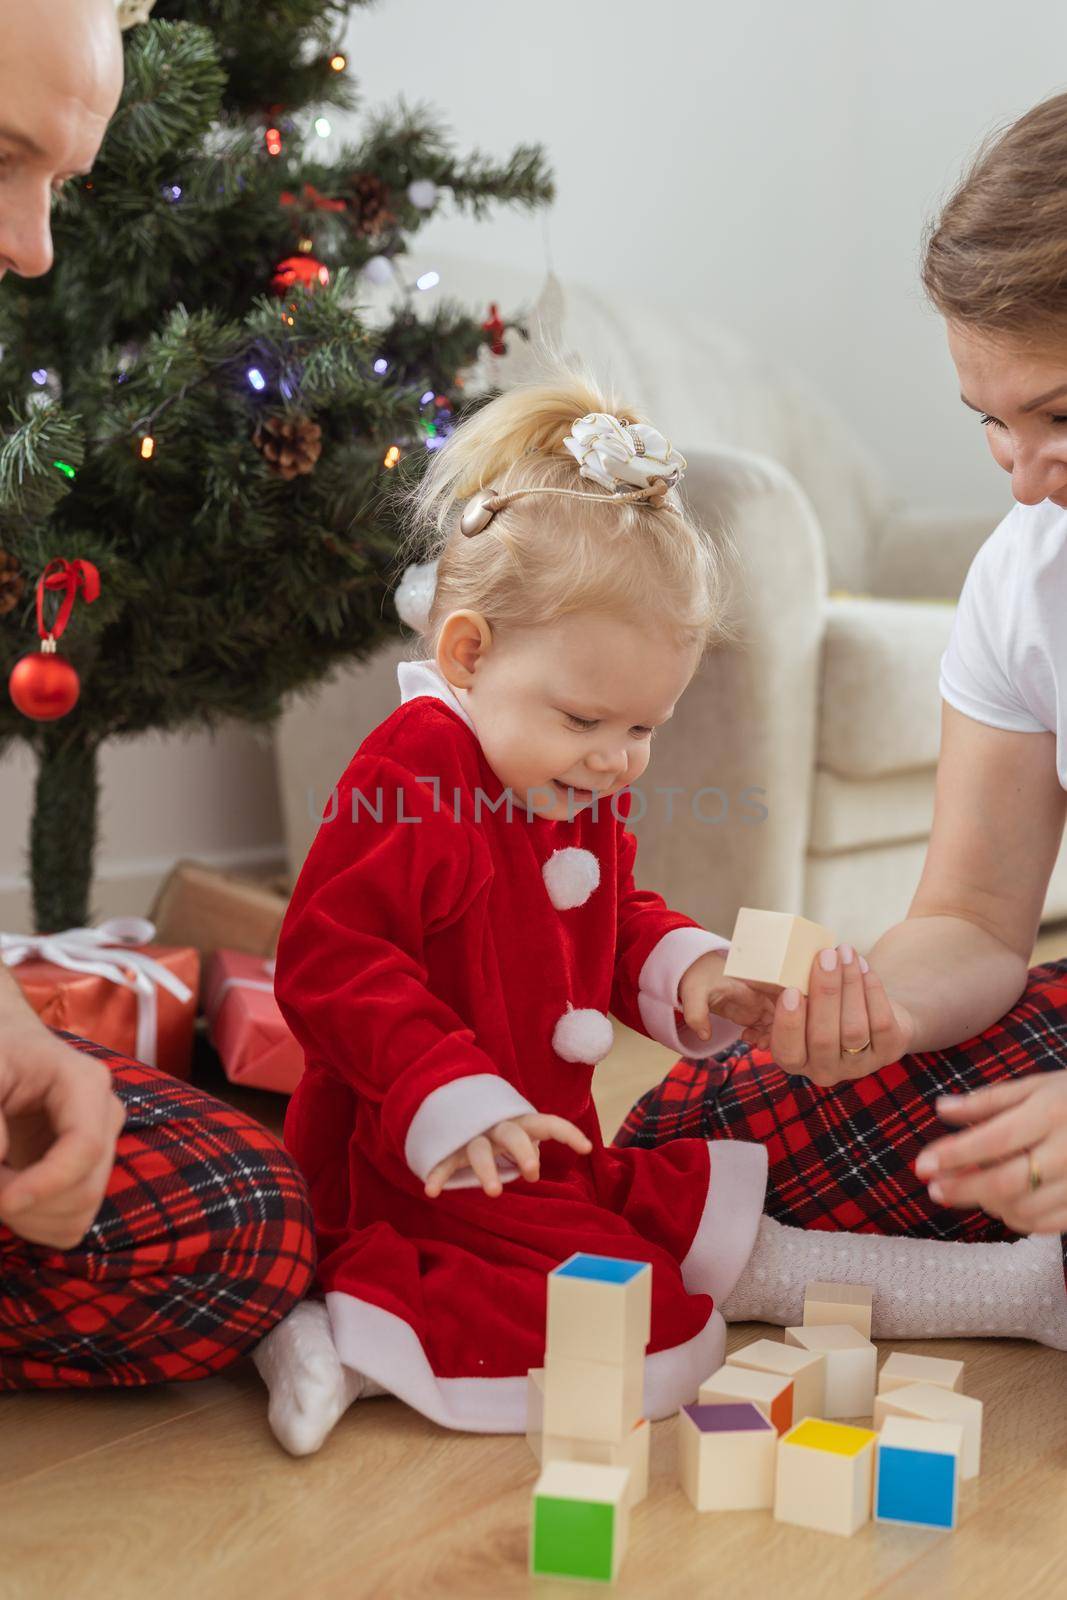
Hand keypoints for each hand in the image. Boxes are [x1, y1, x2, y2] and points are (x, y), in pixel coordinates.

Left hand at [0, 1020, 125, 1249]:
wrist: (10, 1051)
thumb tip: (0, 1158)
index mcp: (85, 1083)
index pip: (86, 1147)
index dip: (46, 1184)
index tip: (2, 1202)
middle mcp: (106, 1115)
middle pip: (85, 1189)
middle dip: (27, 1203)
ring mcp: (103, 1147)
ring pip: (79, 1214)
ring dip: (27, 1216)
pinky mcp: (90, 1173)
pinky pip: (72, 1225)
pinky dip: (34, 1225)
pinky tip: (13, 1195)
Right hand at [424, 1112, 592, 1198]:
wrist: (450, 1105)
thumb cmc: (495, 1131)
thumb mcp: (515, 1136)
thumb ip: (527, 1148)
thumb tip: (534, 1168)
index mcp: (518, 1122)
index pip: (546, 1123)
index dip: (567, 1133)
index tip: (587, 1148)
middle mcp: (496, 1126)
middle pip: (512, 1134)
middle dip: (523, 1151)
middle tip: (532, 1174)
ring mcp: (472, 1136)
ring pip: (479, 1149)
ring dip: (486, 1170)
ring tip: (494, 1193)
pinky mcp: (449, 1148)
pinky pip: (443, 1161)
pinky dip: (437, 1175)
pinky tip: (432, 1191)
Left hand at [677, 949, 777, 1043]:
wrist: (694, 973)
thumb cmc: (698, 977)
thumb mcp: (694, 994)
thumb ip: (697, 1014)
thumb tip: (705, 1036)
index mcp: (754, 986)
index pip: (782, 1002)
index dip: (785, 1019)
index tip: (774, 1035)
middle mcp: (760, 994)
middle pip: (784, 1014)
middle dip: (780, 1032)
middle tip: (762, 1045)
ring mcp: (756, 1004)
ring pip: (776, 1022)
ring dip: (771, 1036)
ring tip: (756, 1044)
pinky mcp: (750, 1012)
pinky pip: (765, 1026)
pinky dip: (761, 1035)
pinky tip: (746, 1038)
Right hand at [737, 945, 914, 1086]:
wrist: (868, 1013)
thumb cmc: (823, 1004)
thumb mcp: (802, 1004)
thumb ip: (788, 994)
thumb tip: (764, 965)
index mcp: (797, 1060)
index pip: (788, 1052)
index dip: (789, 1024)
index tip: (791, 990)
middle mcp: (826, 1070)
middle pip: (823, 1038)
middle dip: (825, 993)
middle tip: (825, 957)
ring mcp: (860, 1065)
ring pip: (854, 1028)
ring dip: (849, 985)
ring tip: (845, 952)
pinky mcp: (888, 1052)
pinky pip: (881, 1022)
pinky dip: (872, 990)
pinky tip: (863, 965)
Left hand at [914, 1073, 1066, 1233]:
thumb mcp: (1035, 1086)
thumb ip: (988, 1100)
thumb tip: (941, 1109)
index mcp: (1051, 1112)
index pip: (996, 1138)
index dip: (956, 1154)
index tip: (922, 1164)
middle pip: (1007, 1180)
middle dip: (964, 1188)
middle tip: (934, 1190)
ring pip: (1025, 1207)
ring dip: (987, 1204)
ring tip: (964, 1192)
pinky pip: (1047, 1224)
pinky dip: (1017, 1219)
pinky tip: (999, 1205)